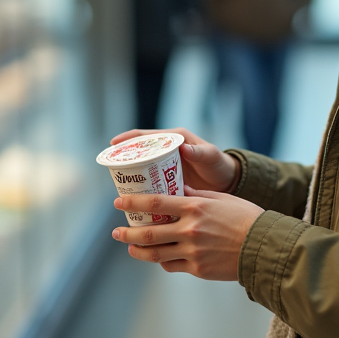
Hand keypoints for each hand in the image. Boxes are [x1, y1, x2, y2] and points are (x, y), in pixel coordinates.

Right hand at [110, 127, 239, 192]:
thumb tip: (185, 148)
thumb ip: (200, 153)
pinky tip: (132, 201)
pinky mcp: (166, 181)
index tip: (113, 144)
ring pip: (142, 168)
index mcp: (175, 139)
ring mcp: (165, 167)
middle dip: (124, 158)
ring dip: (130, 175)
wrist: (228, 183)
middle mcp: (167, 151)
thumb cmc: (220, 165)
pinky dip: (140, 189)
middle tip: (110, 168)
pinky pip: (149, 183)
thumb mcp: (211, 157)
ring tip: (117, 185)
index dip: (128, 139)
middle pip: (139, 152)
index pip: (146, 136)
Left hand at [111, 185, 264, 280]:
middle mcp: (189, 230)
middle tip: (116, 231)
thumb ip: (195, 196)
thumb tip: (175, 192)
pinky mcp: (198, 268)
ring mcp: (192, 251)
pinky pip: (172, 266)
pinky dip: (162, 261)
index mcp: (194, 208)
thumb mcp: (220, 199)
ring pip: (156, 253)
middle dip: (128, 232)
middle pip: (150, 233)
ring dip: (138, 250)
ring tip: (129, 247)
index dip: (133, 203)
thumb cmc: (245, 218)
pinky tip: (156, 257)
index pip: (155, 204)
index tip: (118, 203)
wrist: (264, 246)